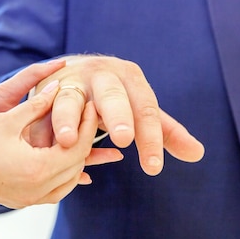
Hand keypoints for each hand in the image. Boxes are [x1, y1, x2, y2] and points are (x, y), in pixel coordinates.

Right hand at [0, 81, 122, 207]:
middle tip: (91, 119)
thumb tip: (59, 87)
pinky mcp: (16, 200)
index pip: (77, 147)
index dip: (87, 124)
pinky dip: (60, 176)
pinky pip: (50, 192)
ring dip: (75, 161)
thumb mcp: (5, 119)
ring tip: (80, 138)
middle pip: (75, 166)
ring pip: (65, 183)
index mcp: (37, 169)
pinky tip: (60, 160)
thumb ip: (36, 105)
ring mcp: (26, 199)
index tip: (92, 105)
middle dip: (86, 141)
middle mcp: (35, 189)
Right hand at [31, 55, 204, 175]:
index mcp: (130, 78)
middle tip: (125, 138)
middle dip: (117, 115)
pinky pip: (43, 111)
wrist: (77, 70)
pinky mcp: (46, 91)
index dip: (151, 138)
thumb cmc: (116, 96)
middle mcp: (101, 75)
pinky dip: (41, 129)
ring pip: (70, 99)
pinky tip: (41, 149)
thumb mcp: (141, 110)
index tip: (153, 168)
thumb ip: (166, 131)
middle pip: (112, 95)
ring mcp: (72, 81)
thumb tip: (198, 154)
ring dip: (67, 118)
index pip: (146, 109)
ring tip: (67, 140)